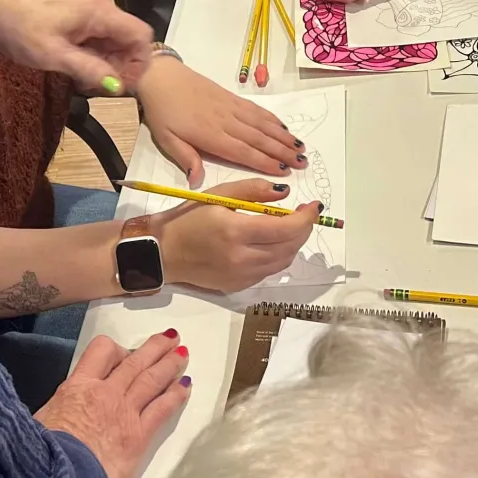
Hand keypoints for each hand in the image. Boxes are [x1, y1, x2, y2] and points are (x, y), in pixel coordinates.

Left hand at [0, 0, 153, 93]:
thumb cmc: (20, 29)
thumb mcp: (54, 56)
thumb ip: (90, 70)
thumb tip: (118, 86)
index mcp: (99, 9)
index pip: (141, 35)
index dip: (139, 62)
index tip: (121, 84)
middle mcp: (100, 0)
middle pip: (127, 36)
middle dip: (118, 63)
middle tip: (95, 84)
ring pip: (112, 34)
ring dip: (104, 57)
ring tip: (80, 73)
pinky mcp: (77, 3)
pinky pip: (97, 28)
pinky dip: (93, 46)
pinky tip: (74, 59)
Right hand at [35, 331, 189, 477]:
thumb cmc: (39, 456)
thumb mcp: (40, 422)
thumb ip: (56, 412)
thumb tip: (57, 416)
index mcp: (77, 387)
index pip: (100, 352)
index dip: (116, 348)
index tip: (124, 351)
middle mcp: (104, 392)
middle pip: (134, 362)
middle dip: (154, 348)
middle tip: (170, 337)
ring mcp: (124, 412)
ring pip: (152, 379)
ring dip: (169, 364)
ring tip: (183, 352)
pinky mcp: (139, 435)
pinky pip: (162, 408)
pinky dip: (176, 395)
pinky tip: (186, 386)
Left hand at [134, 57, 304, 184]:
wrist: (161, 76)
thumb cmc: (162, 112)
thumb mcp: (166, 140)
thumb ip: (186, 159)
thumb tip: (198, 183)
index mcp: (210, 135)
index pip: (243, 152)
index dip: (265, 163)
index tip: (284, 173)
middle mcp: (226, 121)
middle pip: (259, 139)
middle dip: (283, 152)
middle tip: (303, 163)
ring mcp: (231, 107)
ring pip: (262, 124)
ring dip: (283, 136)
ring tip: (301, 148)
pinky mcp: (232, 97)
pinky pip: (256, 110)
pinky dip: (272, 119)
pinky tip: (283, 128)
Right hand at [154, 187, 320, 291]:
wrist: (163, 252)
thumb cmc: (188, 219)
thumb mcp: (218, 195)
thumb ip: (253, 191)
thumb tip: (285, 193)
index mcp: (235, 231)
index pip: (286, 228)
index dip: (306, 217)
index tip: (314, 205)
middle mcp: (241, 258)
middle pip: (290, 247)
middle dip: (304, 229)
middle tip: (303, 214)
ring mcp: (241, 276)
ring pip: (283, 261)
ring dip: (293, 243)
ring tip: (288, 226)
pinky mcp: (239, 286)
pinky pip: (269, 271)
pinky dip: (278, 256)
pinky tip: (270, 242)